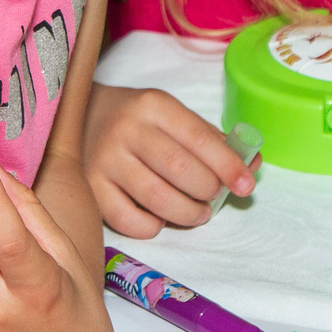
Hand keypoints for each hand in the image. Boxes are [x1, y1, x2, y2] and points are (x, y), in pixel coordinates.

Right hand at [85, 83, 256, 236]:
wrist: (79, 117)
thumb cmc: (138, 120)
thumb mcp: (172, 116)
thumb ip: (211, 140)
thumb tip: (252, 166)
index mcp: (153, 105)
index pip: (199, 138)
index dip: (228, 165)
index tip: (246, 185)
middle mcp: (126, 129)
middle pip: (180, 169)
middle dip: (208, 190)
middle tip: (214, 197)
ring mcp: (104, 160)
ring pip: (157, 199)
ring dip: (188, 213)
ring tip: (198, 212)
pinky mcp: (90, 189)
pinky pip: (129, 220)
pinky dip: (152, 226)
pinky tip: (159, 217)